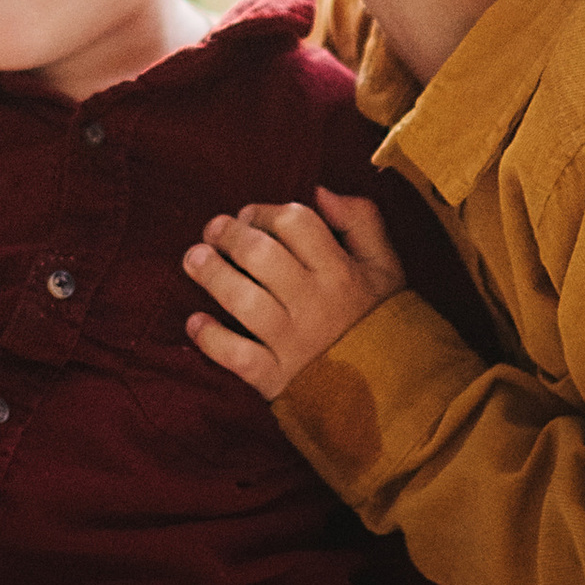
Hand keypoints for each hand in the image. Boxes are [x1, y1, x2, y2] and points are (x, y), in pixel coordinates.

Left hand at [184, 187, 405, 398]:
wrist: (391, 392)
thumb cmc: (380, 320)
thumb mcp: (386, 267)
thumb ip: (362, 221)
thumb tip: (319, 191)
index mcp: (341, 272)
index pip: (294, 223)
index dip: (262, 212)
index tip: (247, 216)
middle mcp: (314, 303)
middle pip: (259, 255)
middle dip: (227, 235)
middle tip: (212, 231)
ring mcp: (292, 342)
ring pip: (241, 300)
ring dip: (210, 275)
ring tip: (194, 259)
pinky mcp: (276, 377)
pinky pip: (235, 355)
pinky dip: (210, 338)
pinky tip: (195, 322)